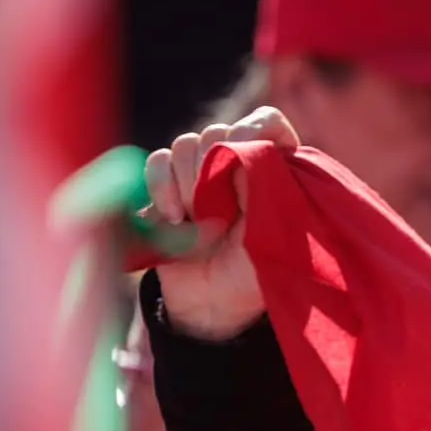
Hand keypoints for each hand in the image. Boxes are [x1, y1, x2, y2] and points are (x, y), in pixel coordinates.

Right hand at [141, 107, 299, 340]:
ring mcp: (200, 175)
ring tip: (193, 218)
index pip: (267, 122)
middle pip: (218, 131)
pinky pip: (156, 162)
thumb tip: (241, 149)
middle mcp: (237, 166)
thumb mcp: (274, 232)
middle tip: (216, 211)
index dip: (255, 129)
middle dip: (212, 168)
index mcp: (274, 170)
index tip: (246, 157)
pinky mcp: (168, 188)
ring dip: (186, 180)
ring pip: (185, 143)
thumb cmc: (254, 275)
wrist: (215, 308)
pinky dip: (160, 185)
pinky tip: (173, 218)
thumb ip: (265, 186)